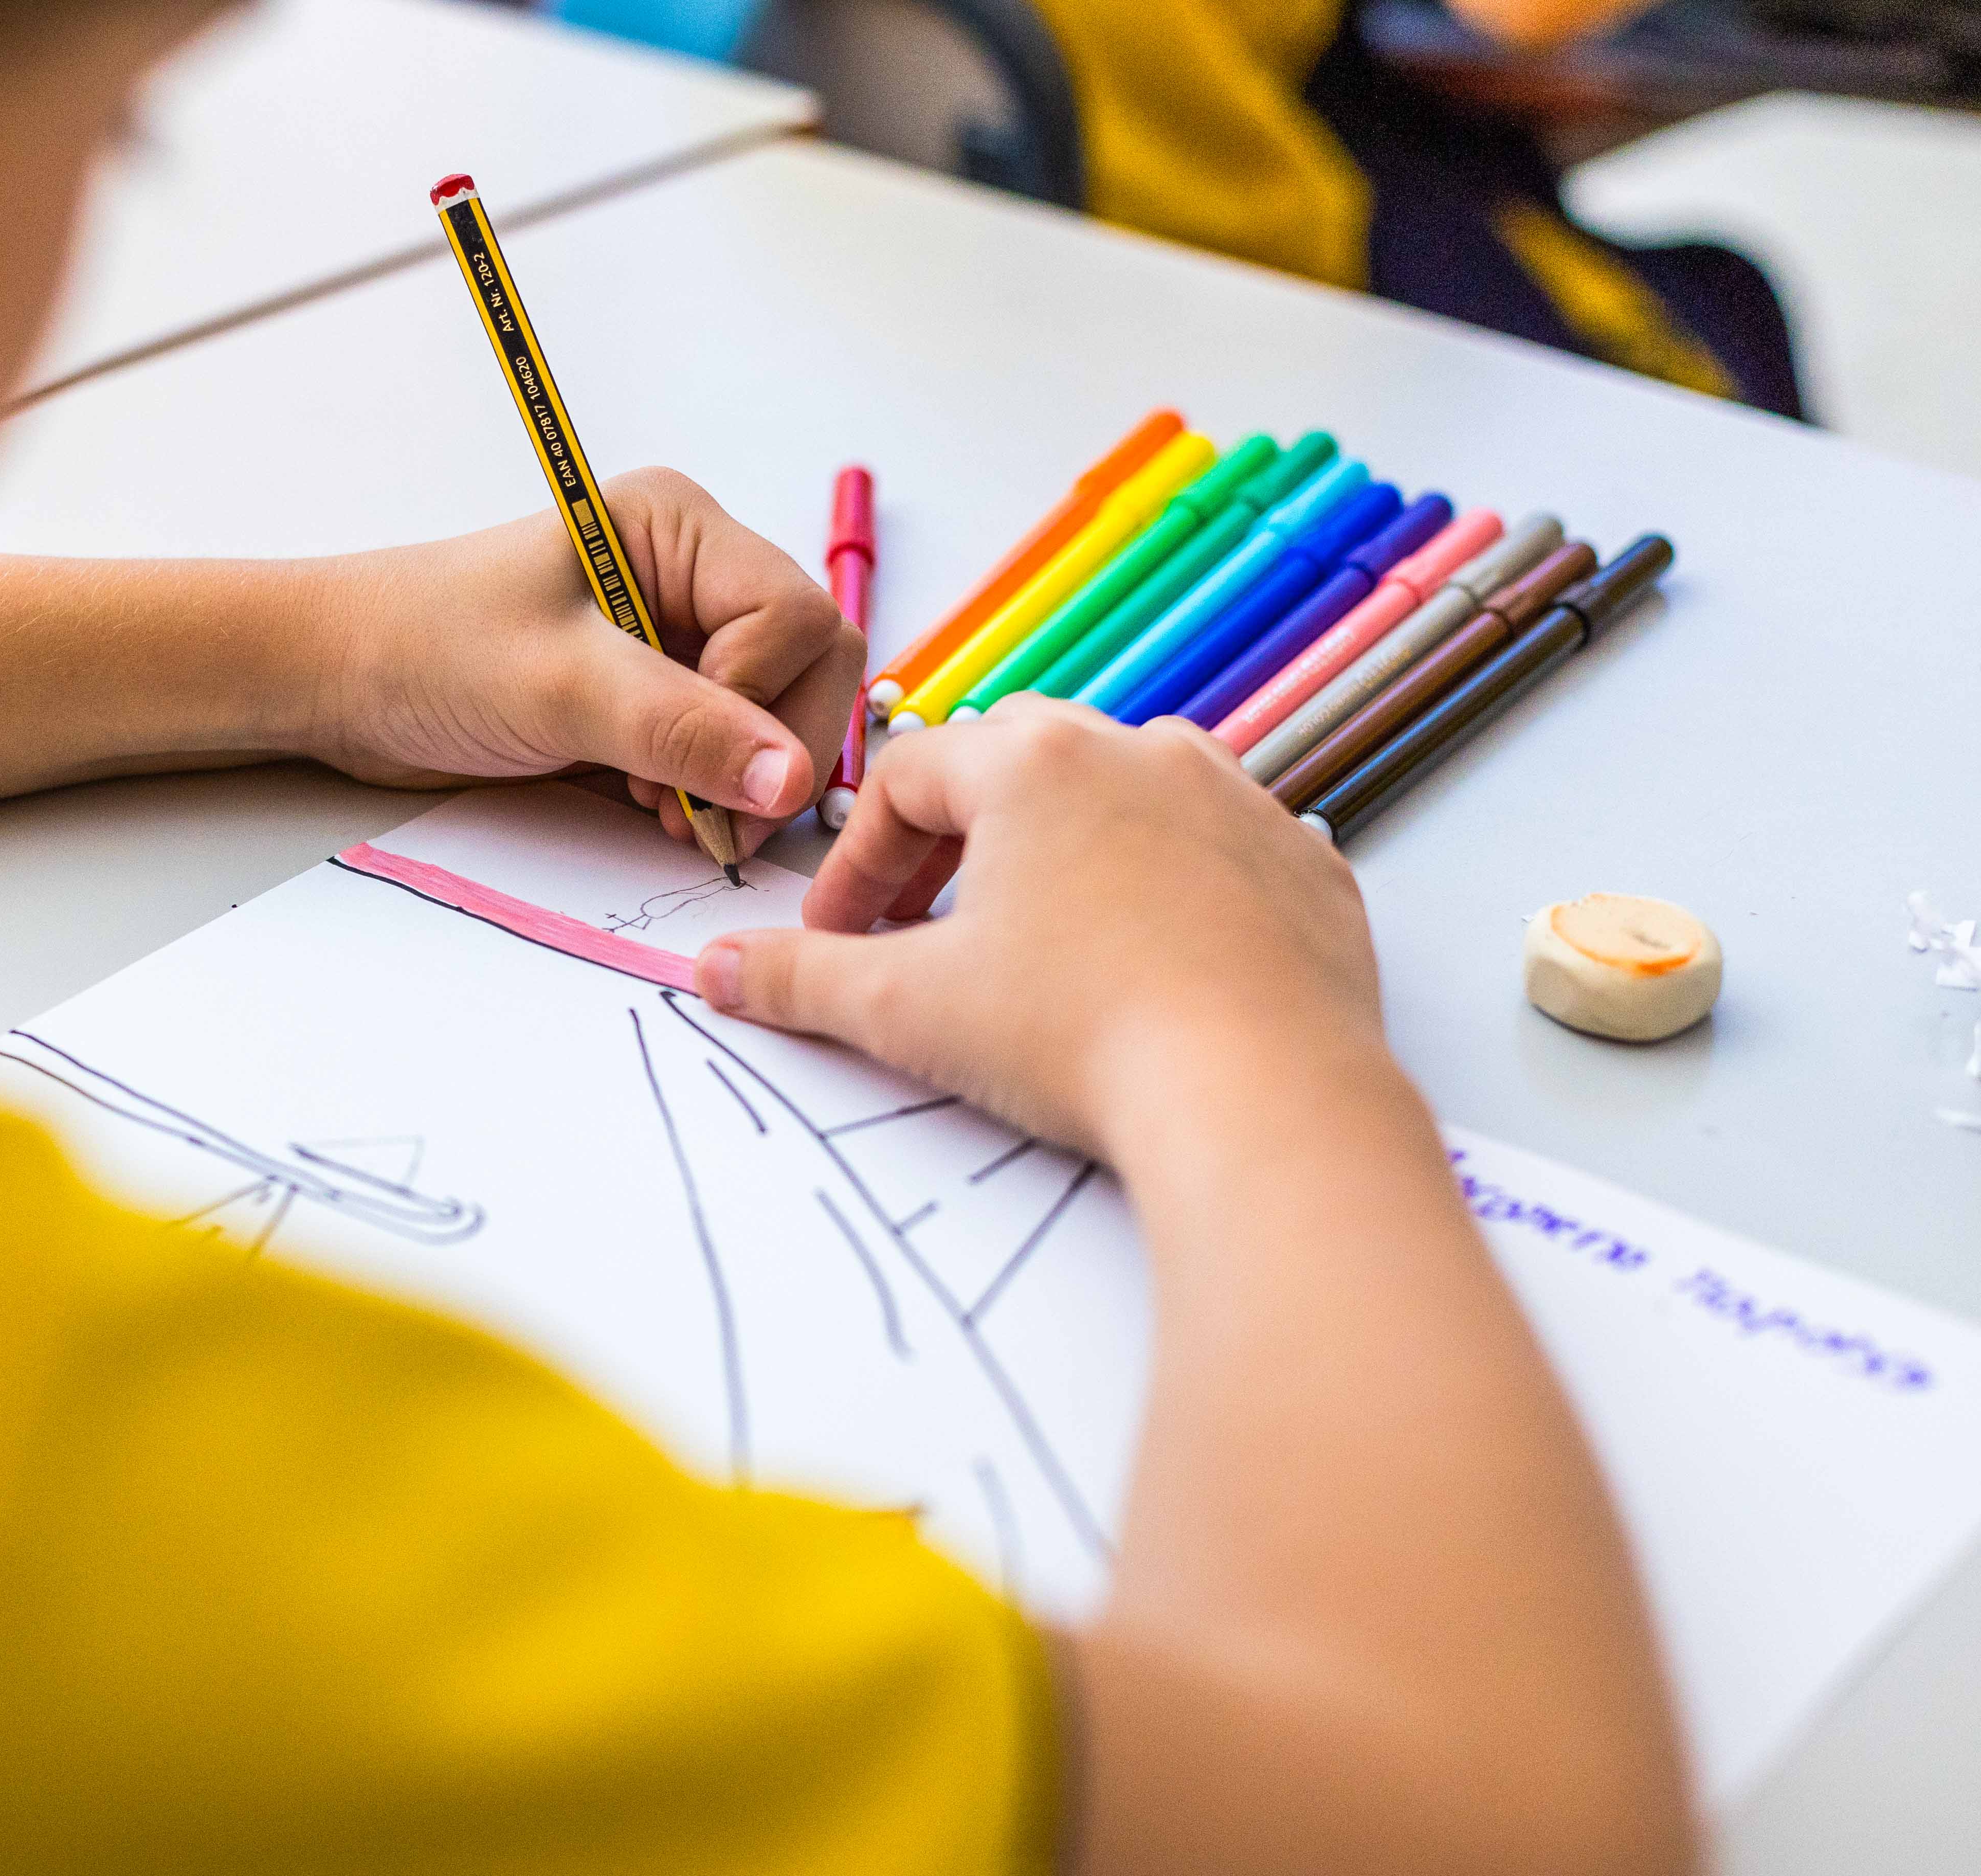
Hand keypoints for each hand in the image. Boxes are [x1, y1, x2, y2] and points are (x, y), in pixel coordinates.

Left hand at [310, 468, 860, 854]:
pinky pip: (730, 756)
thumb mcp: (558, 685)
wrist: (341, 685)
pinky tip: (654, 808)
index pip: (799, 617)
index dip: (763, 697)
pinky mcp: (657, 703)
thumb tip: (788, 777)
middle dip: (768, 750)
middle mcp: (693, 579)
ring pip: (778, 721)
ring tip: (660, 807)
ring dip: (739, 781)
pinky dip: (709, 796)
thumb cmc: (426, 647)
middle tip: (699, 810)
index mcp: (679, 530)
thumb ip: (680, 728)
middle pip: (810, 669)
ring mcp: (680, 643)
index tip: (692, 755)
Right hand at [690, 696, 1386, 1157]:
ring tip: (1039, 941)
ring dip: (1068, 852)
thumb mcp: (907, 1011)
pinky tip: (1147, 965)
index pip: (908, 777)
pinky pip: (1221, 852)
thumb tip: (715, 967)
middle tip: (926, 930)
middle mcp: (1142, 751)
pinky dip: (1173, 891)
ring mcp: (1239, 802)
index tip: (840, 937)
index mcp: (1034, 760)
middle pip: (1016, 766)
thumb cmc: (1081, 1037)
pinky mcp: (1308, 866)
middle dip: (957, 843)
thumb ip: (799, 978)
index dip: (857, 861)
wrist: (1262, 1101)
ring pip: (1126, 794)